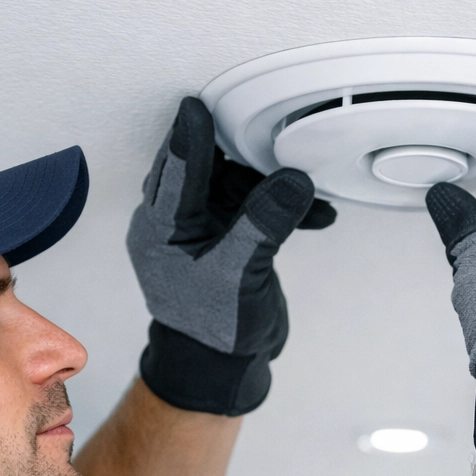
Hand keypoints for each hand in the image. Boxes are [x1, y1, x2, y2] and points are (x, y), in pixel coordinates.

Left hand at [128, 96, 334, 414]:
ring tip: (302, 185)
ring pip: (233, 186)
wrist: (221, 370)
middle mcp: (176, 226)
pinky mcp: (228, 243)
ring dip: (269, 184)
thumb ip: (262, 224)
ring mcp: (202, 234)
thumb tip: (289, 181)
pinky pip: (252, 210)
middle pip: (205, 170)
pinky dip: (281, 208)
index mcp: (161, 229)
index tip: (197, 105)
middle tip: (262, 132)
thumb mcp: (238, 274)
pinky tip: (314, 214)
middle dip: (238, 153)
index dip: (190, 135)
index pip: (175, 169)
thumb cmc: (212, 333)